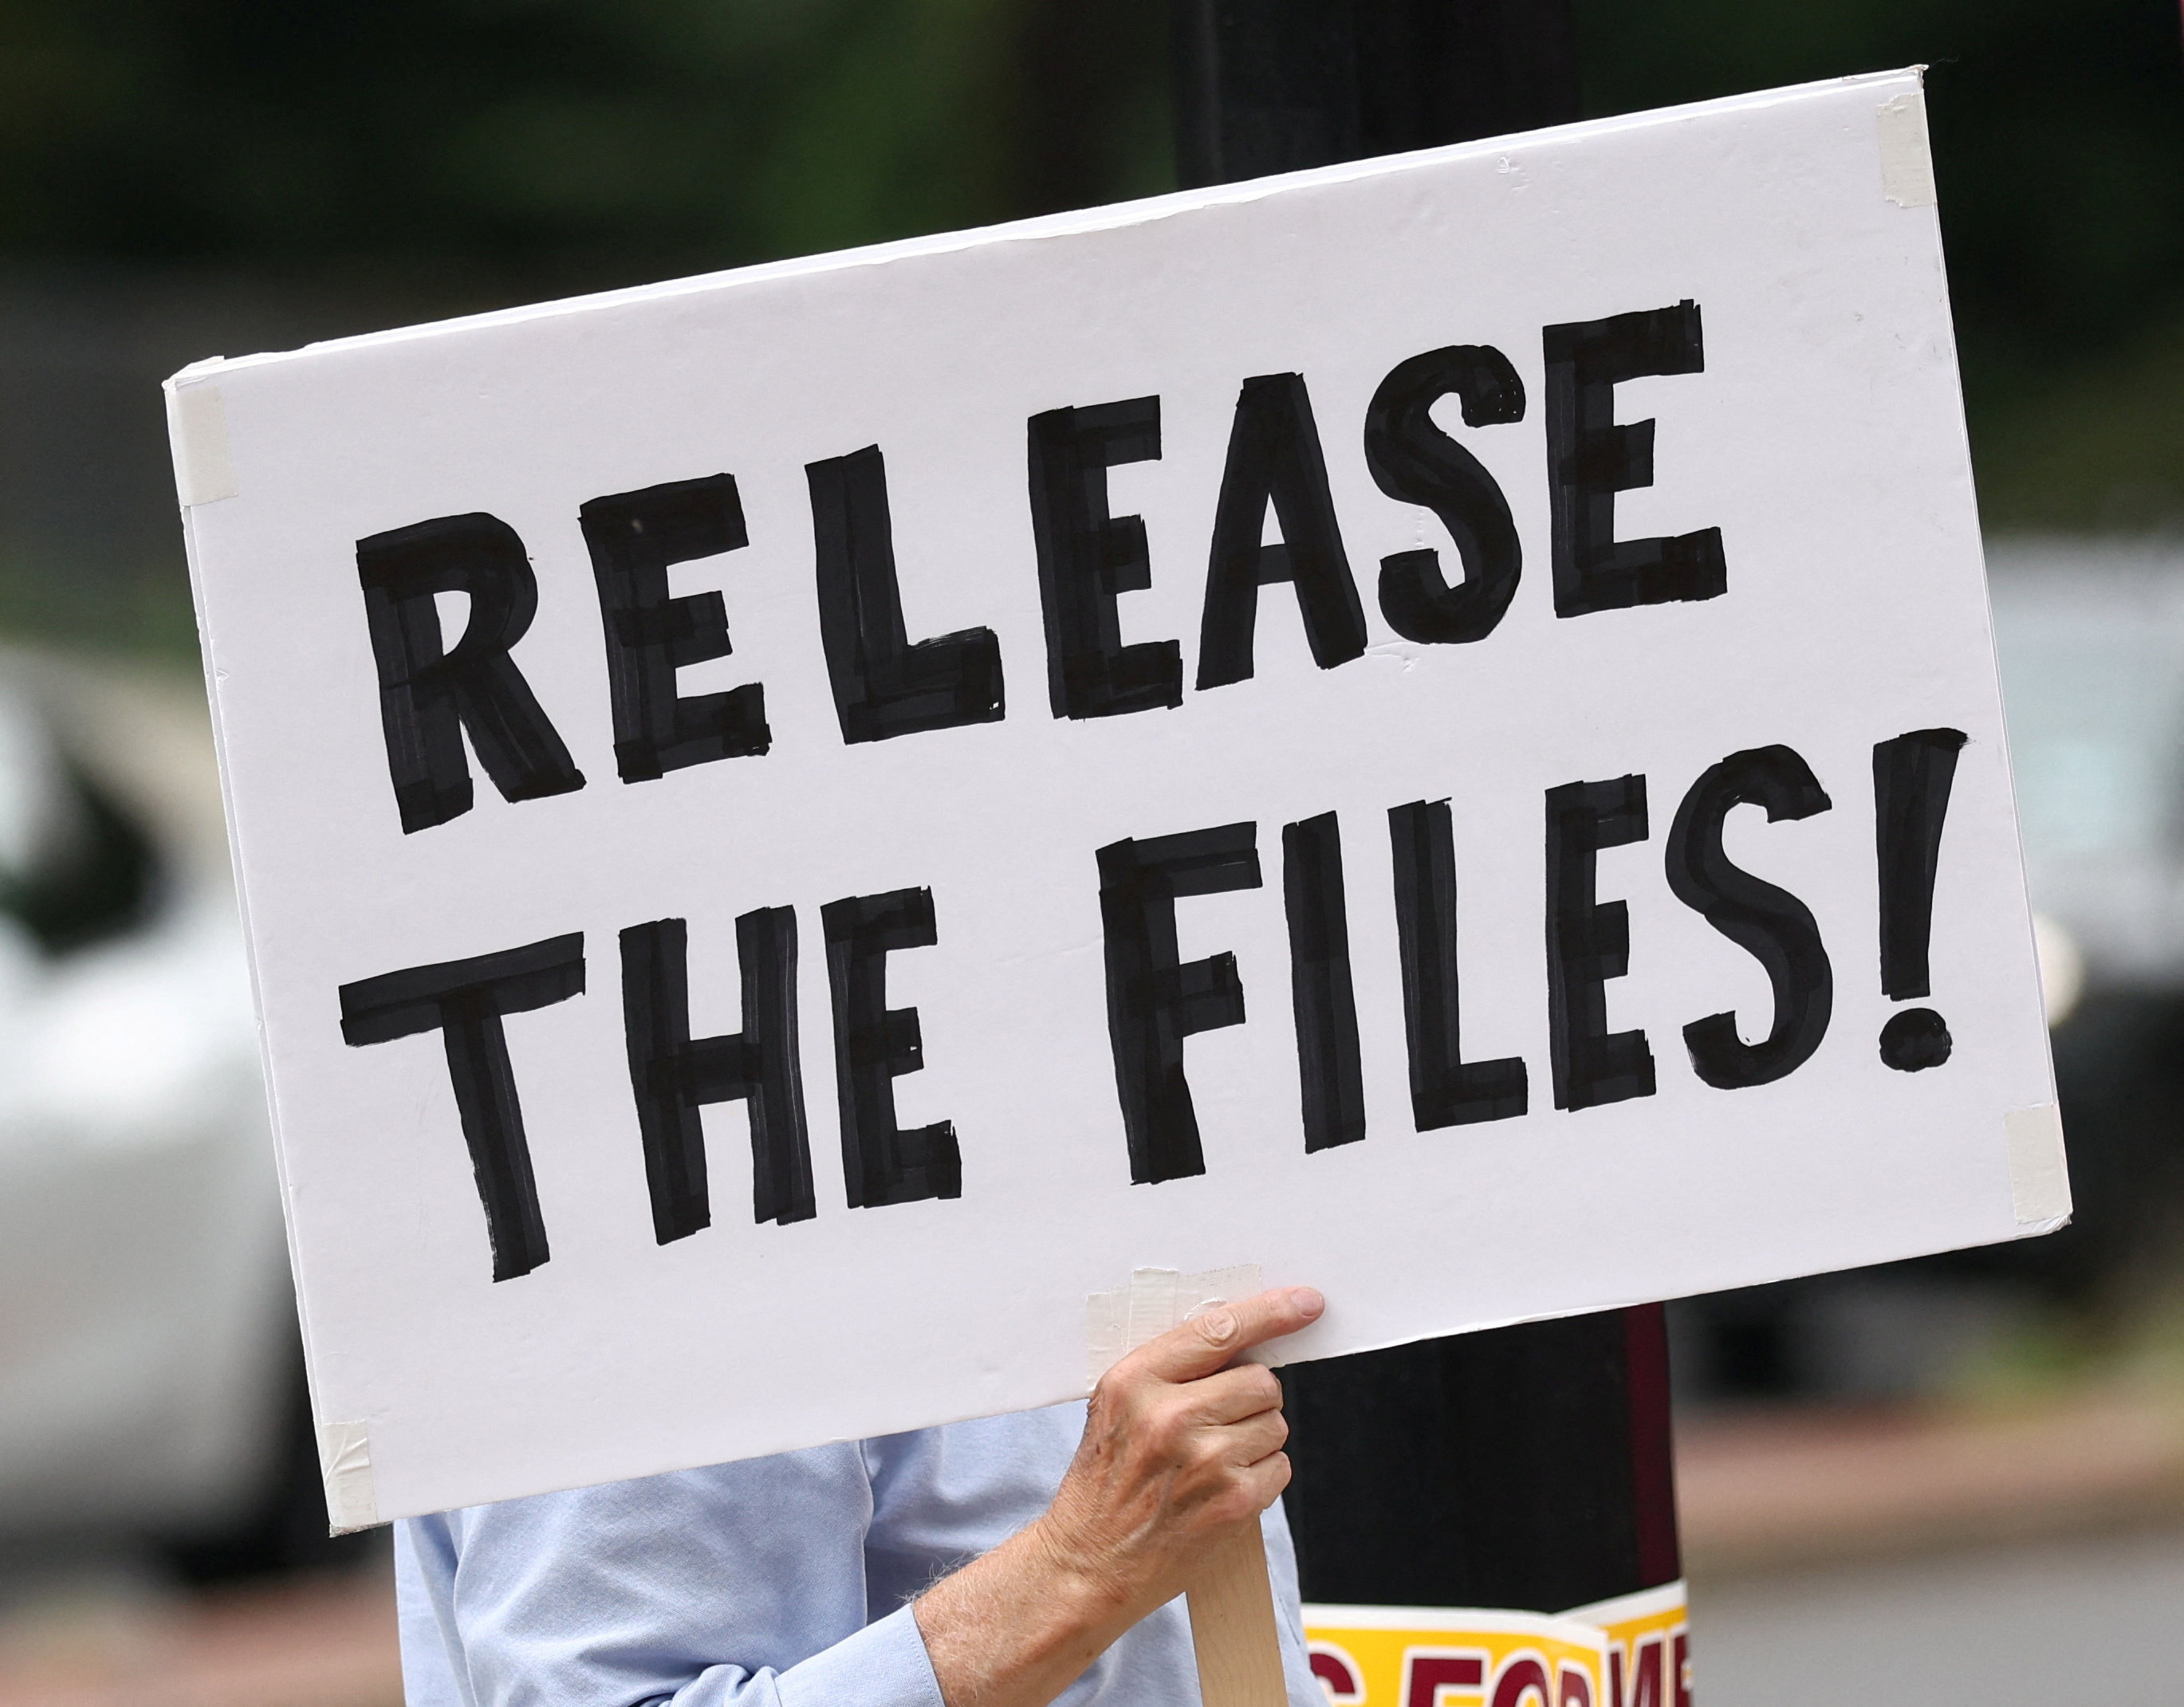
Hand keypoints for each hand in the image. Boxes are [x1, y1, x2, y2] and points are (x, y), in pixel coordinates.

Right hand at [913, 1285, 1324, 1706]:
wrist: (1088, 1564)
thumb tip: (1244, 1340)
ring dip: (1256, 1440)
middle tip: (1219, 1423)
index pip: (1217, 1329)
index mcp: (1135, 1380)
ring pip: (1275, 1424)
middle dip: (1252, 1399)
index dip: (1270, 1312)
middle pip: (1261, 1380)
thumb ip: (1171, 1371)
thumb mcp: (1115, 1409)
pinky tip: (1222, 1491)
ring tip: (1210, 1463)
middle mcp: (1169, 1415)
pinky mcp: (1233, 1502)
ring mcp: (1205, 1460)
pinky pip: (1280, 1467)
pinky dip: (1261, 1477)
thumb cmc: (1105, 1483)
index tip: (1306, 1302)